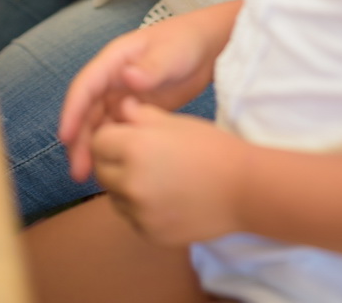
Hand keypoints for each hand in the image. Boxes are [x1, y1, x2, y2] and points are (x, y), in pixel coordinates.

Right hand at [60, 4, 237, 180]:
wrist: (207, 48)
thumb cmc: (186, 42)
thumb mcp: (170, 53)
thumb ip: (151, 67)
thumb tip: (128, 78)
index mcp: (115, 60)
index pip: (86, 86)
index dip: (72, 110)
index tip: (65, 137)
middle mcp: (112, 79)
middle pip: (86, 111)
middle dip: (79, 140)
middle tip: (78, 172)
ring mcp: (122, 95)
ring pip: (98, 125)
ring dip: (91, 148)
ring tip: (90, 178)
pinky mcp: (134, 110)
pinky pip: (115, 131)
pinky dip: (110, 148)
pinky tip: (112, 169)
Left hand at [92, 98, 244, 245]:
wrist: (243, 190)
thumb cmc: (211, 148)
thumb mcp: (175, 121)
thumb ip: (140, 115)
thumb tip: (119, 108)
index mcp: (135, 148)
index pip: (99, 141)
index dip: (112, 135)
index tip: (128, 135)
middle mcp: (131, 183)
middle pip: (101, 169)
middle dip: (113, 160)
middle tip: (139, 155)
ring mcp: (139, 213)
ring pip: (113, 195)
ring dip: (124, 185)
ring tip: (155, 176)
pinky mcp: (148, 234)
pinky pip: (130, 217)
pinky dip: (138, 207)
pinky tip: (164, 196)